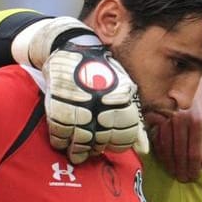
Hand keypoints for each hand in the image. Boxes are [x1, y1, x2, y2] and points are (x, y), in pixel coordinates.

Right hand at [41, 39, 145, 163]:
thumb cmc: (102, 74)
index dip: (116, 144)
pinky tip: (61, 142)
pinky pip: (59, 130)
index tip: (108, 145)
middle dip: (95, 148)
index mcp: (122, 98)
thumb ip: (134, 121)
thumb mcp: (124, 91)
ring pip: (80, 138)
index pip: (124, 135)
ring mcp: (79, 102)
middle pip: (101, 139)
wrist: (72, 48)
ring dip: (77, 149)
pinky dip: (59, 140)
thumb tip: (144, 150)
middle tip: (89, 151)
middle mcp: (102, 101)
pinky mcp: (58, 101)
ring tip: (75, 153)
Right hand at [149, 69, 201, 183]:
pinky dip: (159, 150)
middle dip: (181, 169)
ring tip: (174, 173)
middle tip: (183, 179)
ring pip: (165, 147)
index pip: (194, 153)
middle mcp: (180, 119)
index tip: (193, 177)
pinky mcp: (153, 112)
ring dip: (169, 164)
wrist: (189, 68)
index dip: (193, 168)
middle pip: (179, 153)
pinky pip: (155, 137)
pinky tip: (164, 158)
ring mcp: (164, 115)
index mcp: (197, 120)